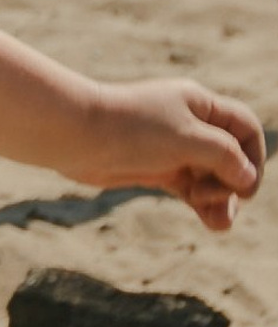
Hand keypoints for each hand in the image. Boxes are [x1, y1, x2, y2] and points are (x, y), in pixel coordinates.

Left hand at [63, 78, 264, 230]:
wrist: (73, 135)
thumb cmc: (131, 128)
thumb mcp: (187, 137)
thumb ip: (224, 154)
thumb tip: (247, 177)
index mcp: (198, 104)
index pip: (245, 127)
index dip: (253, 155)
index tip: (244, 181)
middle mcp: (188, 124)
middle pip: (231, 157)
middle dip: (232, 183)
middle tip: (212, 196)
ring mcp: (173, 148)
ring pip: (213, 178)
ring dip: (221, 200)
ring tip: (218, 221)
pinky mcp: (156, 169)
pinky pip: (191, 190)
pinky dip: (204, 205)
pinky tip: (213, 222)